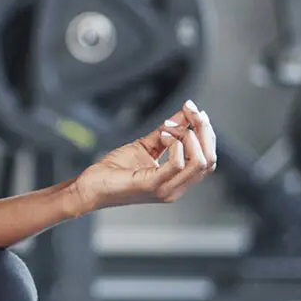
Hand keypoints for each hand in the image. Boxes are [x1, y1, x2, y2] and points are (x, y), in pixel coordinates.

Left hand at [71, 100, 216, 212]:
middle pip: (210, 160)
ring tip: (170, 126)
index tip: (195, 112)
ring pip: (200, 162)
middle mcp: (176, 188)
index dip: (207, 133)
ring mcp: (166, 189)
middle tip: (191, 111)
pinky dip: (176, 145)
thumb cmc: (114, 171)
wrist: (91, 187)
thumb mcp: (145, 146)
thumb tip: (184, 114)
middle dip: (204, 130)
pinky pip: (178, 164)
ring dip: (190, 136)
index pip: (208, 159)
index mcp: (178, 180)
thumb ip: (166, 133)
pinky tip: (164, 136)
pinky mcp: (153, 185)